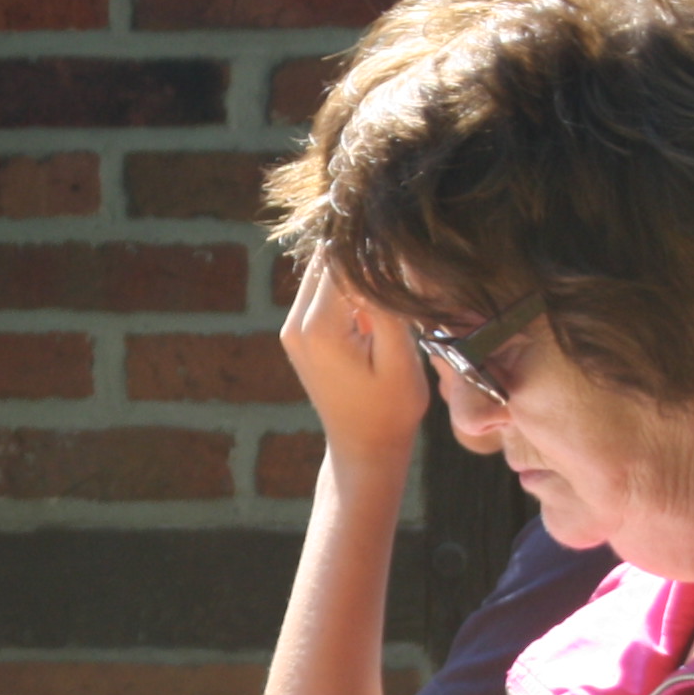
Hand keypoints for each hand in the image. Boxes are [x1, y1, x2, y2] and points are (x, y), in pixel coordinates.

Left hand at [277, 257, 430, 471]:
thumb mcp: (399, 356)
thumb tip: (378, 253)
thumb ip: (385, 303)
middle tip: (398, 270)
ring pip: (323, 272)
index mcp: (319, 328)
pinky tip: (371, 313)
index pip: (343, 258)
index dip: (374, 247)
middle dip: (362, 256)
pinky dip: (347, 290)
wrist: (364, 446)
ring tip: (384, 299)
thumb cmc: (391, 408)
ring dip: (355, 273)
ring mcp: (292, 328)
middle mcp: (295, 323)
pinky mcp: (298, 333)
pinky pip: (320, 292)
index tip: (401, 249)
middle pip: (327, 259)